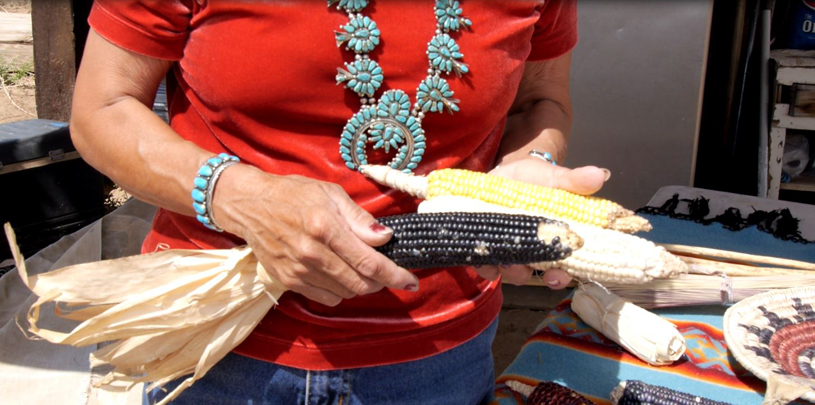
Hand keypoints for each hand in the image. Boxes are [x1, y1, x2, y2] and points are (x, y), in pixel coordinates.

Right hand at [213, 165, 419, 306]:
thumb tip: (385, 237)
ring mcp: (298, 271)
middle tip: (387, 271)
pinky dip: (339, 290)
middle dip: (381, 282)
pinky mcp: (288, 281)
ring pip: (345, 293)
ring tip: (358, 266)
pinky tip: (338, 272)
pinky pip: (325, 297)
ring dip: (360, 285)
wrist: (250, 205)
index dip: (395, 275)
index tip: (411, 280)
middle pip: (360, 284)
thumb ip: (359, 219)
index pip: (369, 263)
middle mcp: (311, 254)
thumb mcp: (331, 194)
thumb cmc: (294, 194)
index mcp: (325, 228)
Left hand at [473, 158, 608, 288]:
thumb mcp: (556, 177)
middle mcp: (533, 252)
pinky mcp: (487, 245)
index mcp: (554, 242)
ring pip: (507, 270)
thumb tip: (600, 174)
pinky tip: (481, 259)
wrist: (508, 172)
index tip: (557, 276)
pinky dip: (483, 264)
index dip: (560, 277)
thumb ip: (575, 181)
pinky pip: (484, 262)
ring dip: (504, 269)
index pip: (563, 268)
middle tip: (522, 270)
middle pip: (532, 274)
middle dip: (527, 275)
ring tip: (501, 260)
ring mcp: (510, 249)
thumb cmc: (538, 179)